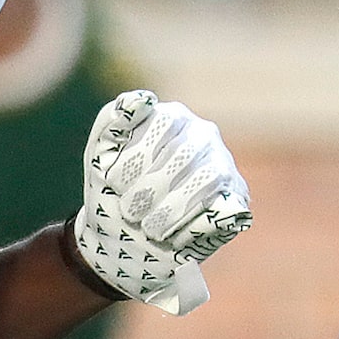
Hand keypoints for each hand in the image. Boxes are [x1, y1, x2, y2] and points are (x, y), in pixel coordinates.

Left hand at [69, 90, 251, 315]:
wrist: (124, 239)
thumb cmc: (114, 192)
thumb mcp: (101, 155)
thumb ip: (113, 121)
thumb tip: (142, 99)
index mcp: (173, 118)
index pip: (165, 122)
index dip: (138, 156)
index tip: (115, 183)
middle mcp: (204, 136)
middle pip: (185, 152)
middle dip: (150, 189)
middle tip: (129, 212)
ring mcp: (224, 166)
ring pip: (208, 178)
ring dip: (170, 209)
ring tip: (148, 228)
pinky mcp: (237, 200)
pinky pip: (223, 208)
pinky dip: (191, 228)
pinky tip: (172, 237)